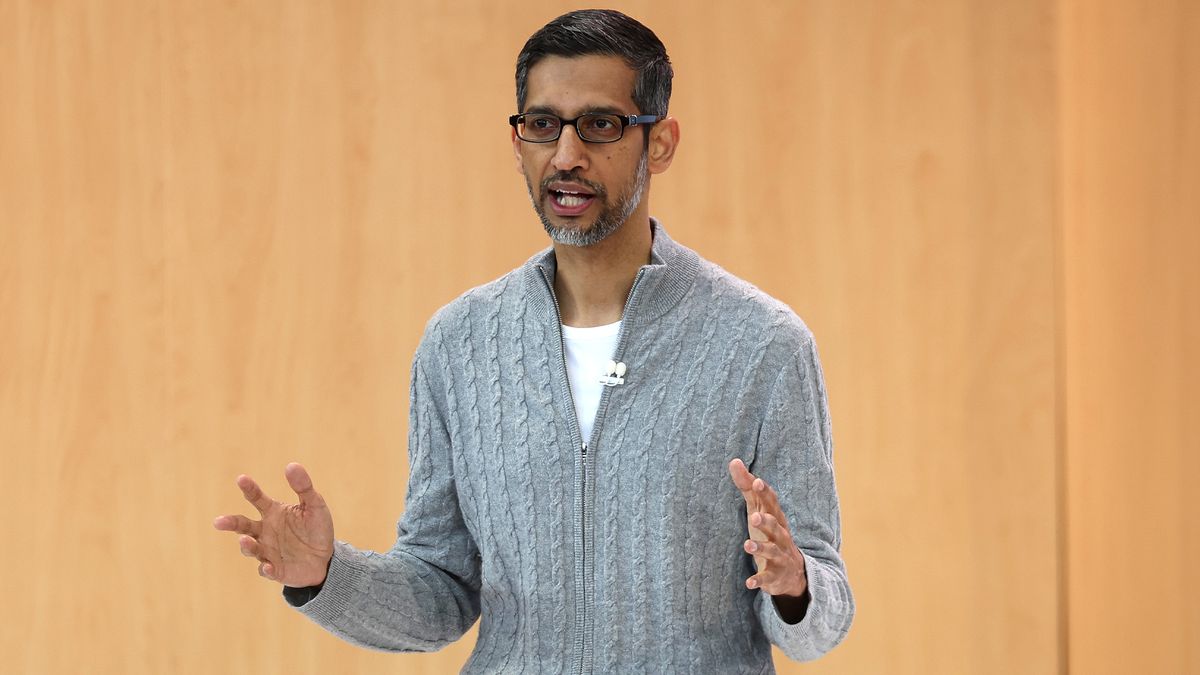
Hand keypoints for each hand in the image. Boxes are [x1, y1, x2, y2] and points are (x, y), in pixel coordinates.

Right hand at [213, 463, 334, 586]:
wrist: (326, 559)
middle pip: (243, 526)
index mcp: (273, 512)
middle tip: (218, 522)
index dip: (248, 488)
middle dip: (230, 523)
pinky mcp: (276, 570)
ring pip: (251, 548)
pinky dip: (266, 569)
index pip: (256, 498)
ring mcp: (268, 551)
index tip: (241, 479)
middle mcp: (265, 531)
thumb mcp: (315, 505)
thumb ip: (303, 487)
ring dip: (247, 545)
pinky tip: (268, 567)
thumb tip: (291, 465)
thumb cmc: (317, 529)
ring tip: (245, 539)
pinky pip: (267, 570)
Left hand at [728, 458, 807, 597]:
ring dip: (761, 549)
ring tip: (747, 546)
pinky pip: (768, 578)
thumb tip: (733, 461)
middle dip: (766, 521)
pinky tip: (749, 583)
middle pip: (776, 526)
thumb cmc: (770, 533)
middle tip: (754, 516)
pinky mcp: (775, 576)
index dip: (764, 492)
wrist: (792, 572)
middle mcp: (781, 536)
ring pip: (773, 551)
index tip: (756, 481)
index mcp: (776, 518)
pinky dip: (759, 581)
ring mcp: (780, 556)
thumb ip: (747, 487)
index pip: (772, 503)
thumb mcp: (758, 510)